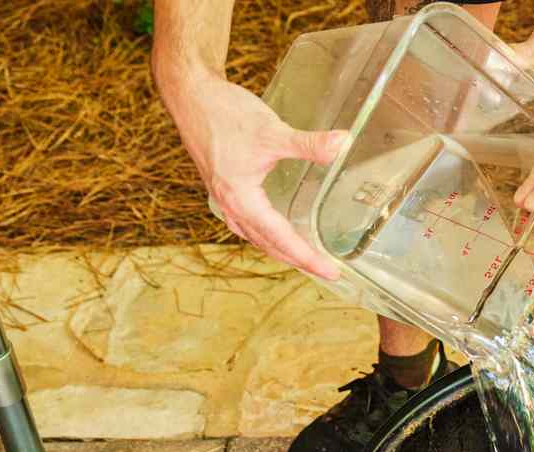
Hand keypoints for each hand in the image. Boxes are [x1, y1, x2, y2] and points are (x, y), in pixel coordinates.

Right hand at [157, 71, 346, 278]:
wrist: (191, 96)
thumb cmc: (225, 114)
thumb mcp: (273, 131)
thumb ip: (309, 143)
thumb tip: (342, 144)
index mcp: (241, 199)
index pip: (281, 238)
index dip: (308, 257)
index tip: (330, 271)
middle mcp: (230, 206)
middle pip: (268, 245)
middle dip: (298, 260)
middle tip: (326, 272)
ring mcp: (223, 199)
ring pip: (255, 237)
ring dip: (280, 251)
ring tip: (304, 259)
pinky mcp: (222, 189)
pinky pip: (246, 224)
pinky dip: (265, 234)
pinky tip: (274, 231)